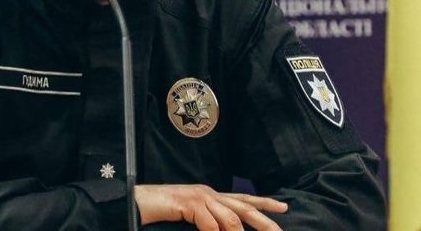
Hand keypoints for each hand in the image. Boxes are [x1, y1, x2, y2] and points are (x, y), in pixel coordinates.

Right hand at [134, 184, 287, 230]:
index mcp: (211, 195)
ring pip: (230, 218)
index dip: (264, 203)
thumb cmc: (162, 211)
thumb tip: (225, 230)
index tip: (283, 208)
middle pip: (244, 208)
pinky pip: (209, 223)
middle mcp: (209, 193)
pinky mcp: (188, 203)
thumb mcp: (191, 217)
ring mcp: (199, 197)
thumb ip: (209, 221)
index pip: (243, 198)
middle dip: (264, 221)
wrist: (137, 201)